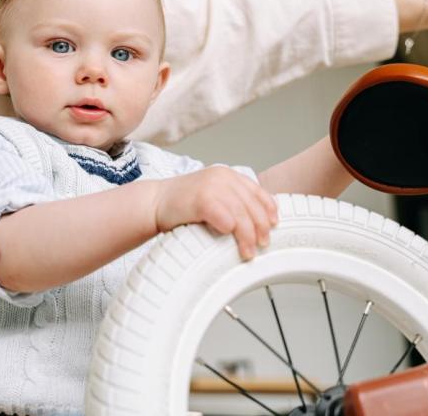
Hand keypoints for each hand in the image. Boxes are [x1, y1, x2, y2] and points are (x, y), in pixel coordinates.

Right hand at [152, 166, 277, 259]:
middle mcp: (222, 177)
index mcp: (227, 174)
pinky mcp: (201, 199)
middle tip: (262, 244)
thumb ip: (231, 201)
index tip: (274, 224)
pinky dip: (230, 229)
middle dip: (260, 228)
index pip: (257, 191)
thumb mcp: (212, 195)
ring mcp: (211, 187)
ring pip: (241, 215)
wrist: (153, 202)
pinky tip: (229, 239)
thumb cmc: (181, 204)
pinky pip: (224, 217)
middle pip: (252, 206)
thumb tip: (255, 221)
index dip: (268, 209)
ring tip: (248, 252)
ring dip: (247, 237)